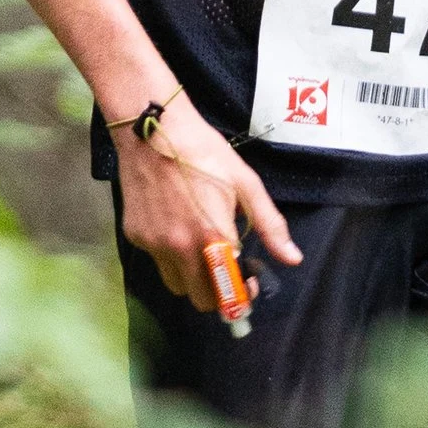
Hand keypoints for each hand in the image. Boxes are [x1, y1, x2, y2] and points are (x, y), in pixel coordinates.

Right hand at [117, 93, 299, 317]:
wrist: (152, 129)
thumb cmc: (204, 151)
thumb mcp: (245, 182)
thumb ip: (269, 225)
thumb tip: (293, 259)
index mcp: (211, 236)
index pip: (227, 292)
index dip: (240, 296)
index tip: (247, 282)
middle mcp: (179, 248)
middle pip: (200, 299)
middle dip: (217, 291)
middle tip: (225, 267)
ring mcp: (153, 244)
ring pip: (175, 284)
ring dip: (191, 276)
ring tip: (200, 246)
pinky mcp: (134, 236)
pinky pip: (157, 260)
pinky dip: (169, 254)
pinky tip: (176, 224)